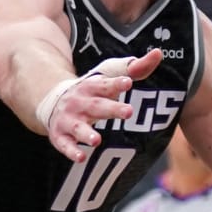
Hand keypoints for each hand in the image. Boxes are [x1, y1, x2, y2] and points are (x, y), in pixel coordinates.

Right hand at [46, 50, 163, 161]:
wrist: (53, 101)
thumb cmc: (91, 91)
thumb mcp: (109, 76)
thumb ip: (135, 68)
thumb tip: (158, 53)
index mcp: (92, 86)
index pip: (106, 84)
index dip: (116, 84)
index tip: (129, 82)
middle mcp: (80, 102)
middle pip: (97, 106)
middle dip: (112, 109)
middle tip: (129, 112)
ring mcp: (69, 119)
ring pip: (78, 127)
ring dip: (86, 134)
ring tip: (97, 141)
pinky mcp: (61, 136)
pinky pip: (65, 145)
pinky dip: (71, 151)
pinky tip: (81, 158)